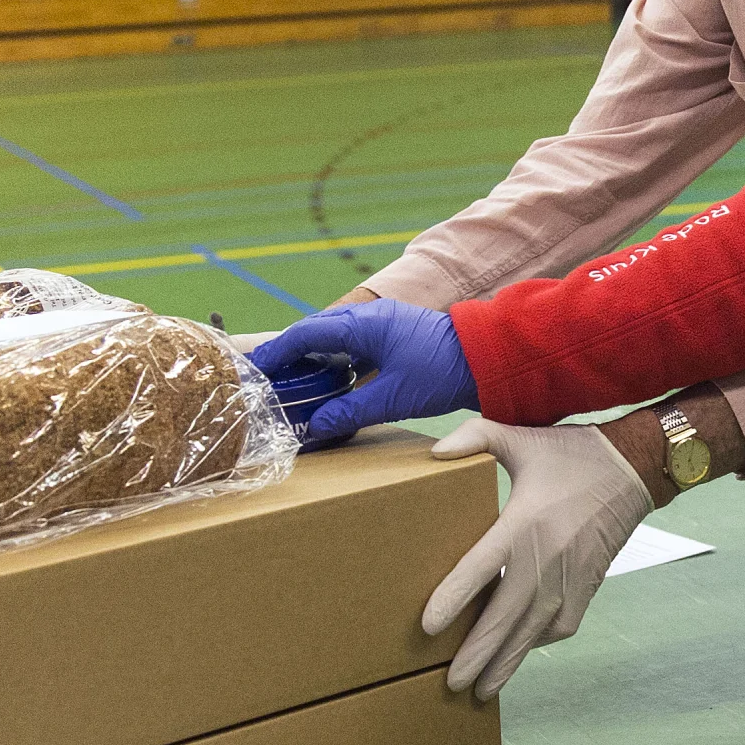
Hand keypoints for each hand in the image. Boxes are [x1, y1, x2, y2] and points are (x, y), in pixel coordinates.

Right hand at [251, 301, 474, 446]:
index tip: (256, 369)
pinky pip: (352, 342)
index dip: (277, 352)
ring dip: (311, 356)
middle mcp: (368, 316)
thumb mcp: (392, 398)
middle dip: (289, 353)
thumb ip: (349, 411)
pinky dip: (334, 359)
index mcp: (363, 324)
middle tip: (268, 378)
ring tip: (292, 382)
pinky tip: (330, 380)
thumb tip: (314, 428)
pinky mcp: (393, 334)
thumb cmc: (442, 372)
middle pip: (315, 330)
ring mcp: (381, 322)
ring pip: (333, 336)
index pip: (306, 333)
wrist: (488, 358)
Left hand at [418, 418, 653, 700]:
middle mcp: (547, 557)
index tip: (428, 627)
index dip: (454, 598)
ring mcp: (570, 577)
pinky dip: (537, 643)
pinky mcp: (588, 586)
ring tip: (481, 689)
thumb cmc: (573, 455)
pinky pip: (560, 626)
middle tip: (451, 682)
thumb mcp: (523, 438)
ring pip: (532, 631)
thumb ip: (475, 437)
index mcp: (525, 522)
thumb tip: (435, 452)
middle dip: (478, 653)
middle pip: (505, 616)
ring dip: (507, 662)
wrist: (633, 471)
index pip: (481, 567)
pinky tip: (519, 654)